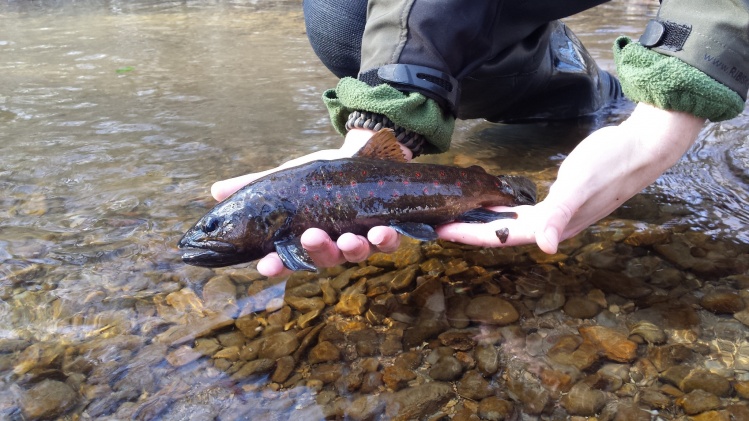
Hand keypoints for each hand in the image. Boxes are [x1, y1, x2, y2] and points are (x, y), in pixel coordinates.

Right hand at [210, 128, 411, 276]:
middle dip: (318, 251)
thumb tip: (214, 190)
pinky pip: (392, 241)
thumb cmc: (319, 177)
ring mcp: (361, 240)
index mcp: (305, 239)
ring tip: (353, 238)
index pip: (286, 260)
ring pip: (358, 254)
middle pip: (324, 259)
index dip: (276, 266)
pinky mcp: (389, 230)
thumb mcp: (286, 178)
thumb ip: (254, 185)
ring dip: (356, 249)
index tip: (266, 266)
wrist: (361, 156)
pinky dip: (393, 238)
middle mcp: (333, 246)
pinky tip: (389, 230)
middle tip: (312, 237)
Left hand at [437, 103, 705, 252]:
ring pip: (512, 223)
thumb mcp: (581, 185)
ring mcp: (559, 213)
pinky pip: (525, 210)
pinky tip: (492, 202)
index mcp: (552, 225)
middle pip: (501, 232)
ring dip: (484, 221)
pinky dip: (504, 208)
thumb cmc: (611, 163)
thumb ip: (561, 214)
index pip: (501, 236)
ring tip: (457, 214)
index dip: (469, 234)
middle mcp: (553, 225)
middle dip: (469, 229)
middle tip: (439, 222)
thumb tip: (548, 248)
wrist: (643, 147)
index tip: (441, 230)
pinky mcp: (563, 198)